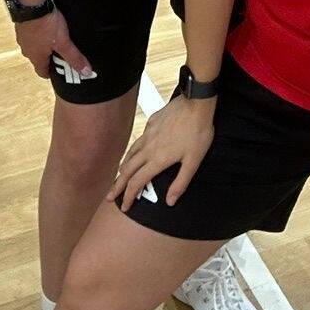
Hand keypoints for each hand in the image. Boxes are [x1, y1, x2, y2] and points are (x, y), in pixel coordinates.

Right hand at [15, 7, 91, 82]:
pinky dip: (39, 32)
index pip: (41, 72)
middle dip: (49, 57)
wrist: (31, 3)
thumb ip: (74, 57)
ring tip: (56, 38)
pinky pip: (32, 33)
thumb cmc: (46, 25)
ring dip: (44, 44)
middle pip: (38, 58)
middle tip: (62, 53)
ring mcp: (23, 36)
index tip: (60, 71)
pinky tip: (48, 25)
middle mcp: (27, 49)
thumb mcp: (63, 43)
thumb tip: (86, 73)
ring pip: (34, 45)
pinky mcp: (22, 24)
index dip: (51, 73)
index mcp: (36, 56)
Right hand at [110, 93, 214, 209]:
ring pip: (130, 153)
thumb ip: (180, 183)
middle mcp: (148, 148)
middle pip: (127, 170)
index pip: (137, 182)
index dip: (128, 196)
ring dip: (123, 168)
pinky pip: (138, 140)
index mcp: (157, 160)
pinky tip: (137, 151)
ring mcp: (148, 134)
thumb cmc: (198, 132)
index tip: (124, 206)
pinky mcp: (151, 122)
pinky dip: (133, 150)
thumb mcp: (194, 161)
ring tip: (119, 176)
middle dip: (118, 185)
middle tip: (110, 196)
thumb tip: (169, 201)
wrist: (196, 103)